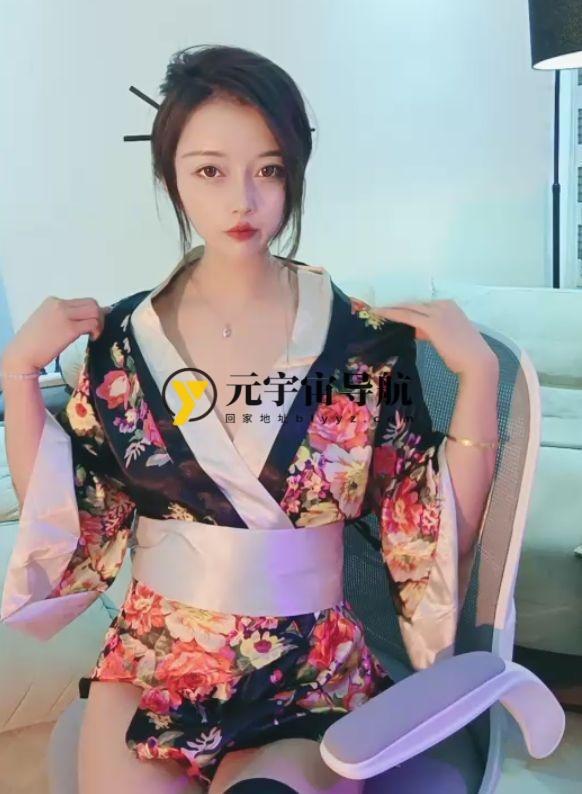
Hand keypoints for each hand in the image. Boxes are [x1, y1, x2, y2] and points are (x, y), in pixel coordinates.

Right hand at [2, 297, 110, 371]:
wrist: (22, 355)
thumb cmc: (33, 343)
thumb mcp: (46, 322)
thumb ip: (64, 317)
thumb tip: (85, 318)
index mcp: (53, 301)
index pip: (81, 301)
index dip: (92, 312)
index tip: (93, 323)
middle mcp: (60, 304)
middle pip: (91, 303)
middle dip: (99, 316)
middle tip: (97, 330)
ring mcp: (65, 315)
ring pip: (95, 311)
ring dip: (99, 323)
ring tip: (94, 335)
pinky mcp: (70, 329)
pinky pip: (92, 324)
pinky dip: (97, 331)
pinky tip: (92, 338)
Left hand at [374, 299, 495, 377]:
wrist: (478, 362)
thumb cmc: (466, 354)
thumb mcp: (448, 337)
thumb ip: (432, 331)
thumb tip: (416, 331)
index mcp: (450, 306)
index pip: (423, 305)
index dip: (407, 307)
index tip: (395, 310)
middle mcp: (443, 305)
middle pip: (414, 303)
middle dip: (397, 305)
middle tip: (381, 308)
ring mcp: (437, 312)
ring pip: (408, 306)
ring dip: (391, 308)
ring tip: (377, 310)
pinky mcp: (431, 323)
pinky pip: (406, 315)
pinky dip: (392, 314)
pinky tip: (380, 314)